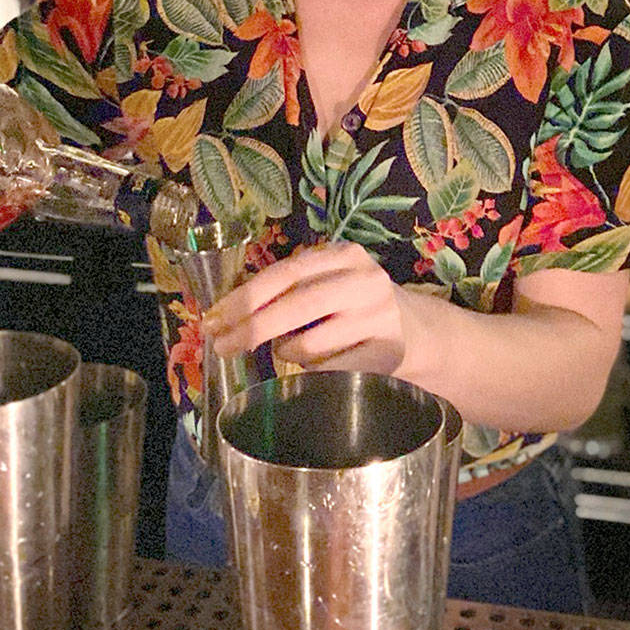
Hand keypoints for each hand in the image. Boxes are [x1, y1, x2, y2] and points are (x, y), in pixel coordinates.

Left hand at [203, 241, 417, 377]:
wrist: (417, 332)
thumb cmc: (354, 306)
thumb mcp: (328, 283)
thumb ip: (288, 289)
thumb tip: (223, 315)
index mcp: (343, 256)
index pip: (284, 274)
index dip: (244, 298)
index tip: (212, 319)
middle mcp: (364, 281)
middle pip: (295, 306)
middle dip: (251, 329)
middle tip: (222, 347)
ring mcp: (379, 318)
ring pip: (308, 344)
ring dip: (286, 353)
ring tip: (290, 351)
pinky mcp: (386, 354)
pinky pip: (329, 371)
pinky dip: (312, 373)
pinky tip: (316, 367)